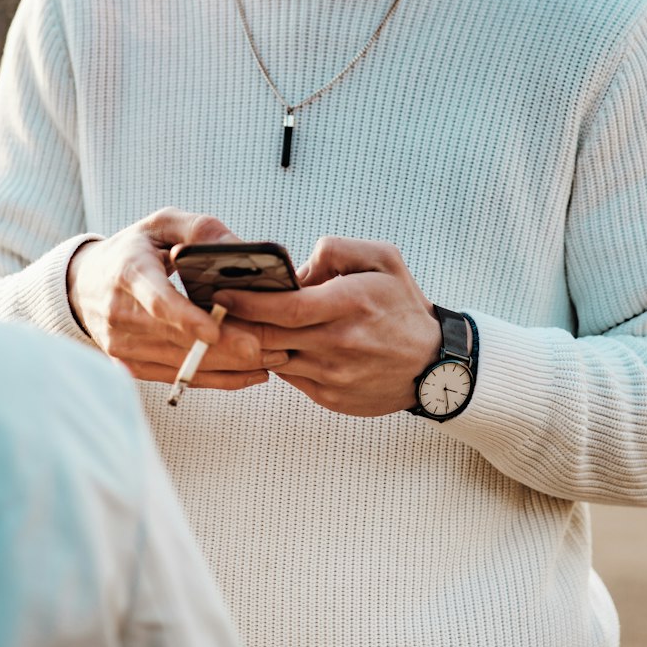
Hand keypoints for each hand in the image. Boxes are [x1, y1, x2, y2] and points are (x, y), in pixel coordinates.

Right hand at [66, 208, 272, 389]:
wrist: (85, 284)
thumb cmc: (134, 249)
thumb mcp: (162, 224)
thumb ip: (200, 230)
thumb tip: (240, 249)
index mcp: (128, 272)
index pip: (156, 301)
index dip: (185, 318)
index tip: (214, 330)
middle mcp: (119, 313)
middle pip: (177, 339)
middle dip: (226, 346)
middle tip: (272, 349)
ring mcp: (122, 345)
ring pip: (181, 363)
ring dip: (229, 365)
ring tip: (273, 359)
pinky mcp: (130, 365)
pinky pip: (177, 377)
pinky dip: (216, 378)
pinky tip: (249, 373)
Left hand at [216, 237, 441, 416]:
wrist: (434, 365)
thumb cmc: (403, 305)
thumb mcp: (382, 258)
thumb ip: (335, 249)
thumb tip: (294, 269)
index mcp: (349, 304)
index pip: (284, 308)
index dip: (246, 301)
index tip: (219, 292)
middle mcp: (338, 343)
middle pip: (268, 337)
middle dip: (234, 323)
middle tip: (212, 308)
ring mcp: (332, 375)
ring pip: (273, 359)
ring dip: (251, 343)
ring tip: (235, 325)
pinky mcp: (329, 397)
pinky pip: (288, 376)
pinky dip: (276, 359)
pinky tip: (272, 343)